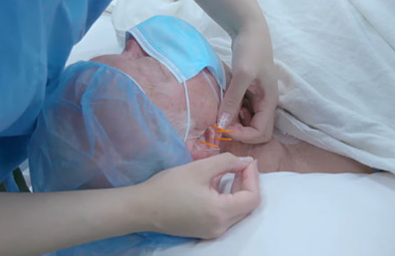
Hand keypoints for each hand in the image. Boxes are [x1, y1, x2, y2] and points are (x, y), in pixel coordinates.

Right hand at [136, 153, 259, 238]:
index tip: (245, 161)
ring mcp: (212, 232)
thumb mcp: (198, 168)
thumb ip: (226, 162)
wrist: (141, 208)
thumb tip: (246, 161)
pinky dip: (227, 200)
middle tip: (240, 165)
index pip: (252, 197)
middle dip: (248, 183)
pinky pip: (225, 216)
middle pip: (247, 206)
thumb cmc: (168, 187)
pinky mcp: (204, 231)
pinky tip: (217, 185)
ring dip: (238, 192)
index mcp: (220, 212)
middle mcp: (220, 227)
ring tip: (229, 172)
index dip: (253, 177)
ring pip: (237, 212)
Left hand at [217, 10, 278, 143]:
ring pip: (247, 123)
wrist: (249, 30)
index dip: (243, 135)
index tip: (225, 127)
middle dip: (239, 132)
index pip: (261, 133)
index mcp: (269, 102)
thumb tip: (222, 125)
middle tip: (221, 123)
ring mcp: (257, 99)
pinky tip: (222, 106)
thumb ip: (233, 100)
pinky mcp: (248, 94)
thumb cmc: (250, 50)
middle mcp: (265, 104)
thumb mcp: (242, 75)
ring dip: (234, 123)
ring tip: (220, 115)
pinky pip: (240, 112)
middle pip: (256, 132)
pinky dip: (231, 113)